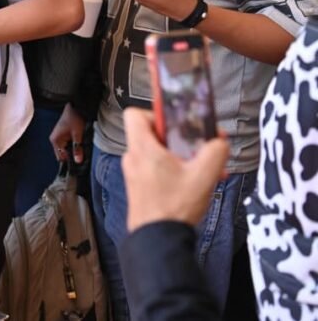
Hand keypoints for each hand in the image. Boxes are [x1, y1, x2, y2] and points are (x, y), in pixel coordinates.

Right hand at [49, 103, 86, 162]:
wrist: (76, 107)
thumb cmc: (75, 118)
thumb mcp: (78, 135)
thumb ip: (77, 148)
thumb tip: (78, 161)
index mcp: (55, 140)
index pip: (61, 157)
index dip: (70, 160)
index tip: (79, 162)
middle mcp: (55, 140)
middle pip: (63, 154)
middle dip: (72, 155)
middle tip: (82, 153)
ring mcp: (58, 137)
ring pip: (65, 149)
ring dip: (73, 149)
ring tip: (81, 146)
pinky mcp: (62, 135)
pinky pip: (67, 144)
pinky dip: (73, 145)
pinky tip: (79, 142)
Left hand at [121, 108, 228, 231]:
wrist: (159, 239)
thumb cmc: (174, 208)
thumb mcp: (204, 176)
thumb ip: (216, 152)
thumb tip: (220, 140)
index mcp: (142, 149)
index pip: (135, 114)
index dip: (155, 113)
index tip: (176, 123)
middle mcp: (134, 158)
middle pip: (152, 134)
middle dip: (178, 139)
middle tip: (197, 147)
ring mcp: (135, 173)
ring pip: (158, 153)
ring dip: (181, 157)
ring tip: (203, 169)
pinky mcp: (140, 186)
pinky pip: (156, 169)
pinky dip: (175, 170)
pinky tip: (196, 183)